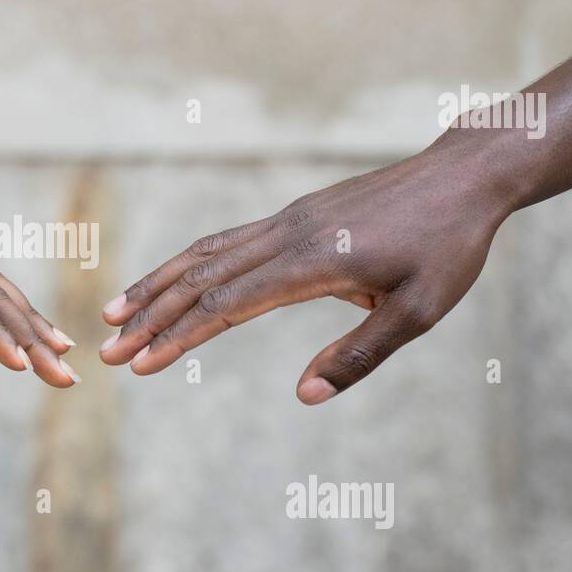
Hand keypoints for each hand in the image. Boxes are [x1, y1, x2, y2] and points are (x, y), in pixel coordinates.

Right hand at [99, 133, 512, 402]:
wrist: (465, 174)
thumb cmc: (449, 246)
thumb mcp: (419, 311)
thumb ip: (358, 355)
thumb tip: (304, 396)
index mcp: (311, 263)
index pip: (225, 307)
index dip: (177, 338)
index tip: (140, 365)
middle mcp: (286, 235)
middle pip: (199, 279)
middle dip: (148, 318)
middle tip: (106, 353)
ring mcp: (285, 220)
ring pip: (203, 253)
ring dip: (156, 285)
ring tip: (114, 311)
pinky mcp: (293, 215)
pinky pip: (225, 240)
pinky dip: (186, 264)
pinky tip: (172, 280)